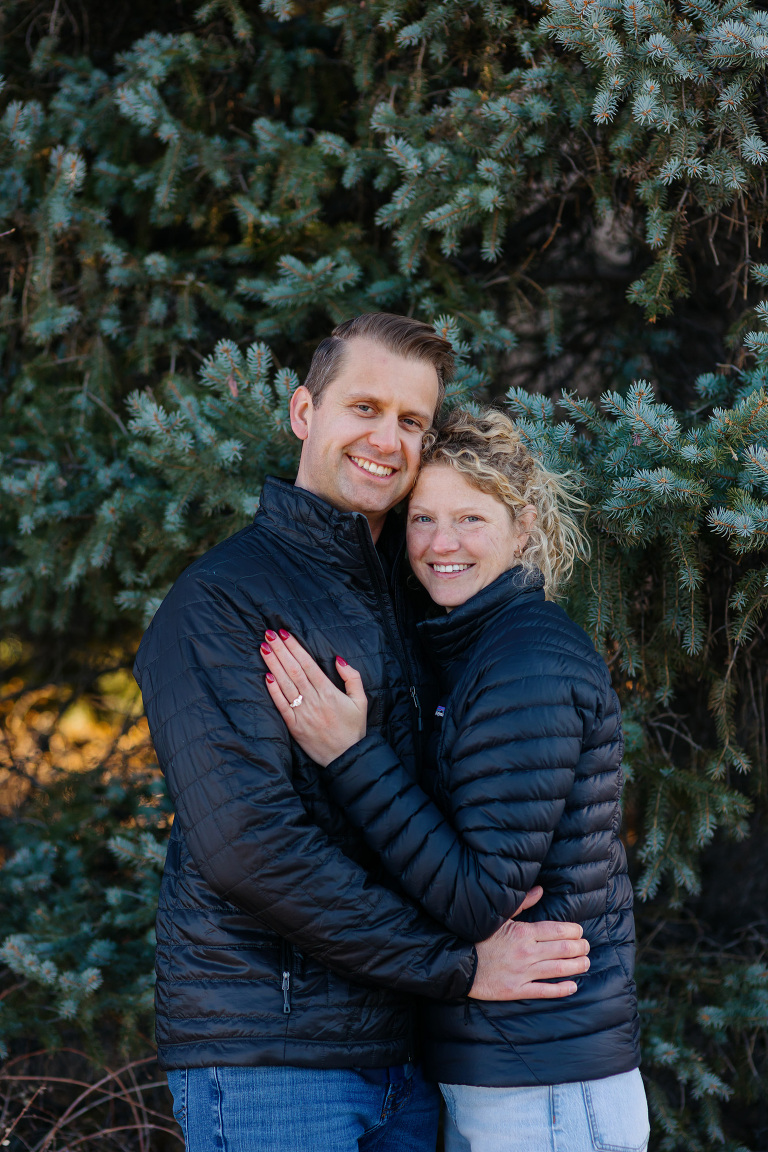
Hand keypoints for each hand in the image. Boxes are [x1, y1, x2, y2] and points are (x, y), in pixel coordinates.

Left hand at [260, 629, 367, 765]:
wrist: (346, 758)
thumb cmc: (354, 728)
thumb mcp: (361, 701)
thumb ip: (352, 678)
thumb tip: (338, 659)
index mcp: (329, 692)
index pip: (308, 664)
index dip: (295, 648)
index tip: (285, 634)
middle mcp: (314, 700)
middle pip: (294, 670)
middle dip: (281, 650)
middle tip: (269, 634)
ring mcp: (302, 714)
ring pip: (285, 684)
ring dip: (273, 665)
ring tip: (264, 648)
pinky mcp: (294, 726)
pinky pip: (281, 705)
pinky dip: (273, 690)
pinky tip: (266, 676)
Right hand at [469, 886, 589, 1000]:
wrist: (459, 963)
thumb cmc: (478, 936)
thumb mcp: (499, 916)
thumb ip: (522, 903)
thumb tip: (540, 889)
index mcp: (523, 932)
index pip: (557, 931)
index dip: (573, 931)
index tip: (579, 931)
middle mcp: (526, 953)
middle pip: (563, 950)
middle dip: (580, 948)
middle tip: (587, 946)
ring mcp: (523, 973)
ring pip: (558, 969)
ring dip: (577, 966)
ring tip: (586, 962)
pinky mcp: (517, 990)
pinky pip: (545, 991)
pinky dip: (561, 989)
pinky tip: (573, 986)